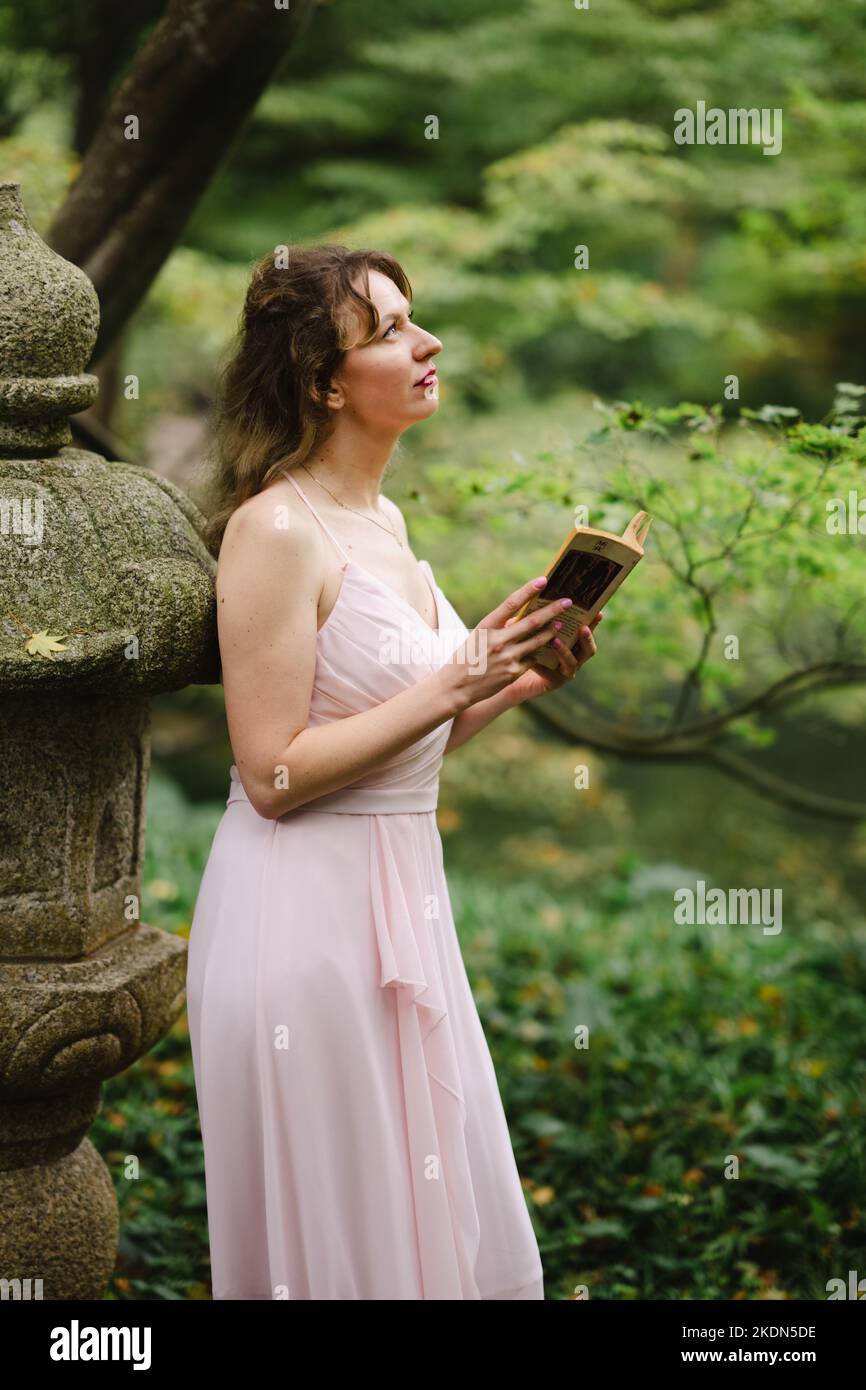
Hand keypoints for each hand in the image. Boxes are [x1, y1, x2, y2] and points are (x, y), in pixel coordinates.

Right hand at [435, 577, 579, 711]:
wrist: (456, 686)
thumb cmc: (467, 656)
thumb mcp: (479, 636)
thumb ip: (499, 627)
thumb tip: (521, 618)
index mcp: (486, 626)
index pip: (511, 603)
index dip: (529, 590)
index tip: (544, 580)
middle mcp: (498, 640)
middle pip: (532, 622)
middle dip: (553, 610)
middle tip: (568, 601)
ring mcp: (507, 657)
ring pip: (537, 641)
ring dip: (552, 631)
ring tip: (562, 624)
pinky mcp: (513, 673)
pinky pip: (533, 659)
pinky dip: (541, 652)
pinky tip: (549, 648)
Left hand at [506, 610, 602, 703]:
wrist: (511, 673)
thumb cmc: (521, 647)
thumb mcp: (527, 630)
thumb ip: (532, 618)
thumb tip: (532, 597)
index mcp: (572, 642)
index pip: (586, 630)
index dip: (594, 622)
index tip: (599, 612)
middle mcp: (574, 657)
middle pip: (588, 648)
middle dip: (588, 637)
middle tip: (584, 627)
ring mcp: (566, 671)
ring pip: (574, 661)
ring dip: (565, 650)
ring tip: (556, 640)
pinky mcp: (556, 682)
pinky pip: (557, 672)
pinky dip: (552, 660)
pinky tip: (543, 652)